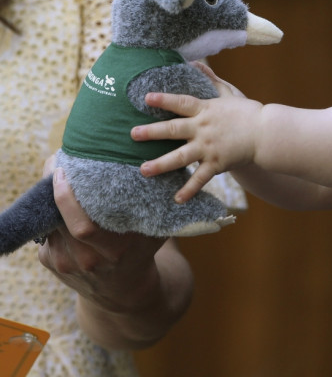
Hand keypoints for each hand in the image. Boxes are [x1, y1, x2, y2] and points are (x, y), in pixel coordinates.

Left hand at [38, 166, 192, 348]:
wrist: (124, 292)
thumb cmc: (141, 252)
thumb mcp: (153, 234)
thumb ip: (155, 208)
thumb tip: (160, 172)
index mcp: (113, 251)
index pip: (83, 226)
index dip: (67, 199)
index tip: (64, 172)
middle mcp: (86, 260)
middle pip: (59, 220)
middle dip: (54, 189)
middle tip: (57, 164)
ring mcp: (64, 263)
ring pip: (50, 222)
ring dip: (51, 199)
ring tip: (60, 176)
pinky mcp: (49, 261)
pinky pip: (46, 231)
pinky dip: (52, 214)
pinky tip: (62, 204)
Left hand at [132, 64, 260, 202]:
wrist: (266, 134)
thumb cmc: (248, 112)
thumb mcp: (228, 92)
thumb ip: (210, 79)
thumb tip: (195, 63)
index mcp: (205, 110)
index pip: (180, 103)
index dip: (163, 100)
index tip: (146, 98)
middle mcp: (203, 129)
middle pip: (173, 129)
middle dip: (151, 132)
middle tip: (132, 134)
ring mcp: (209, 148)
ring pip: (180, 156)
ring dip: (161, 164)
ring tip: (143, 170)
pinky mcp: (217, 163)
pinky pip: (200, 178)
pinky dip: (189, 189)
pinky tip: (177, 199)